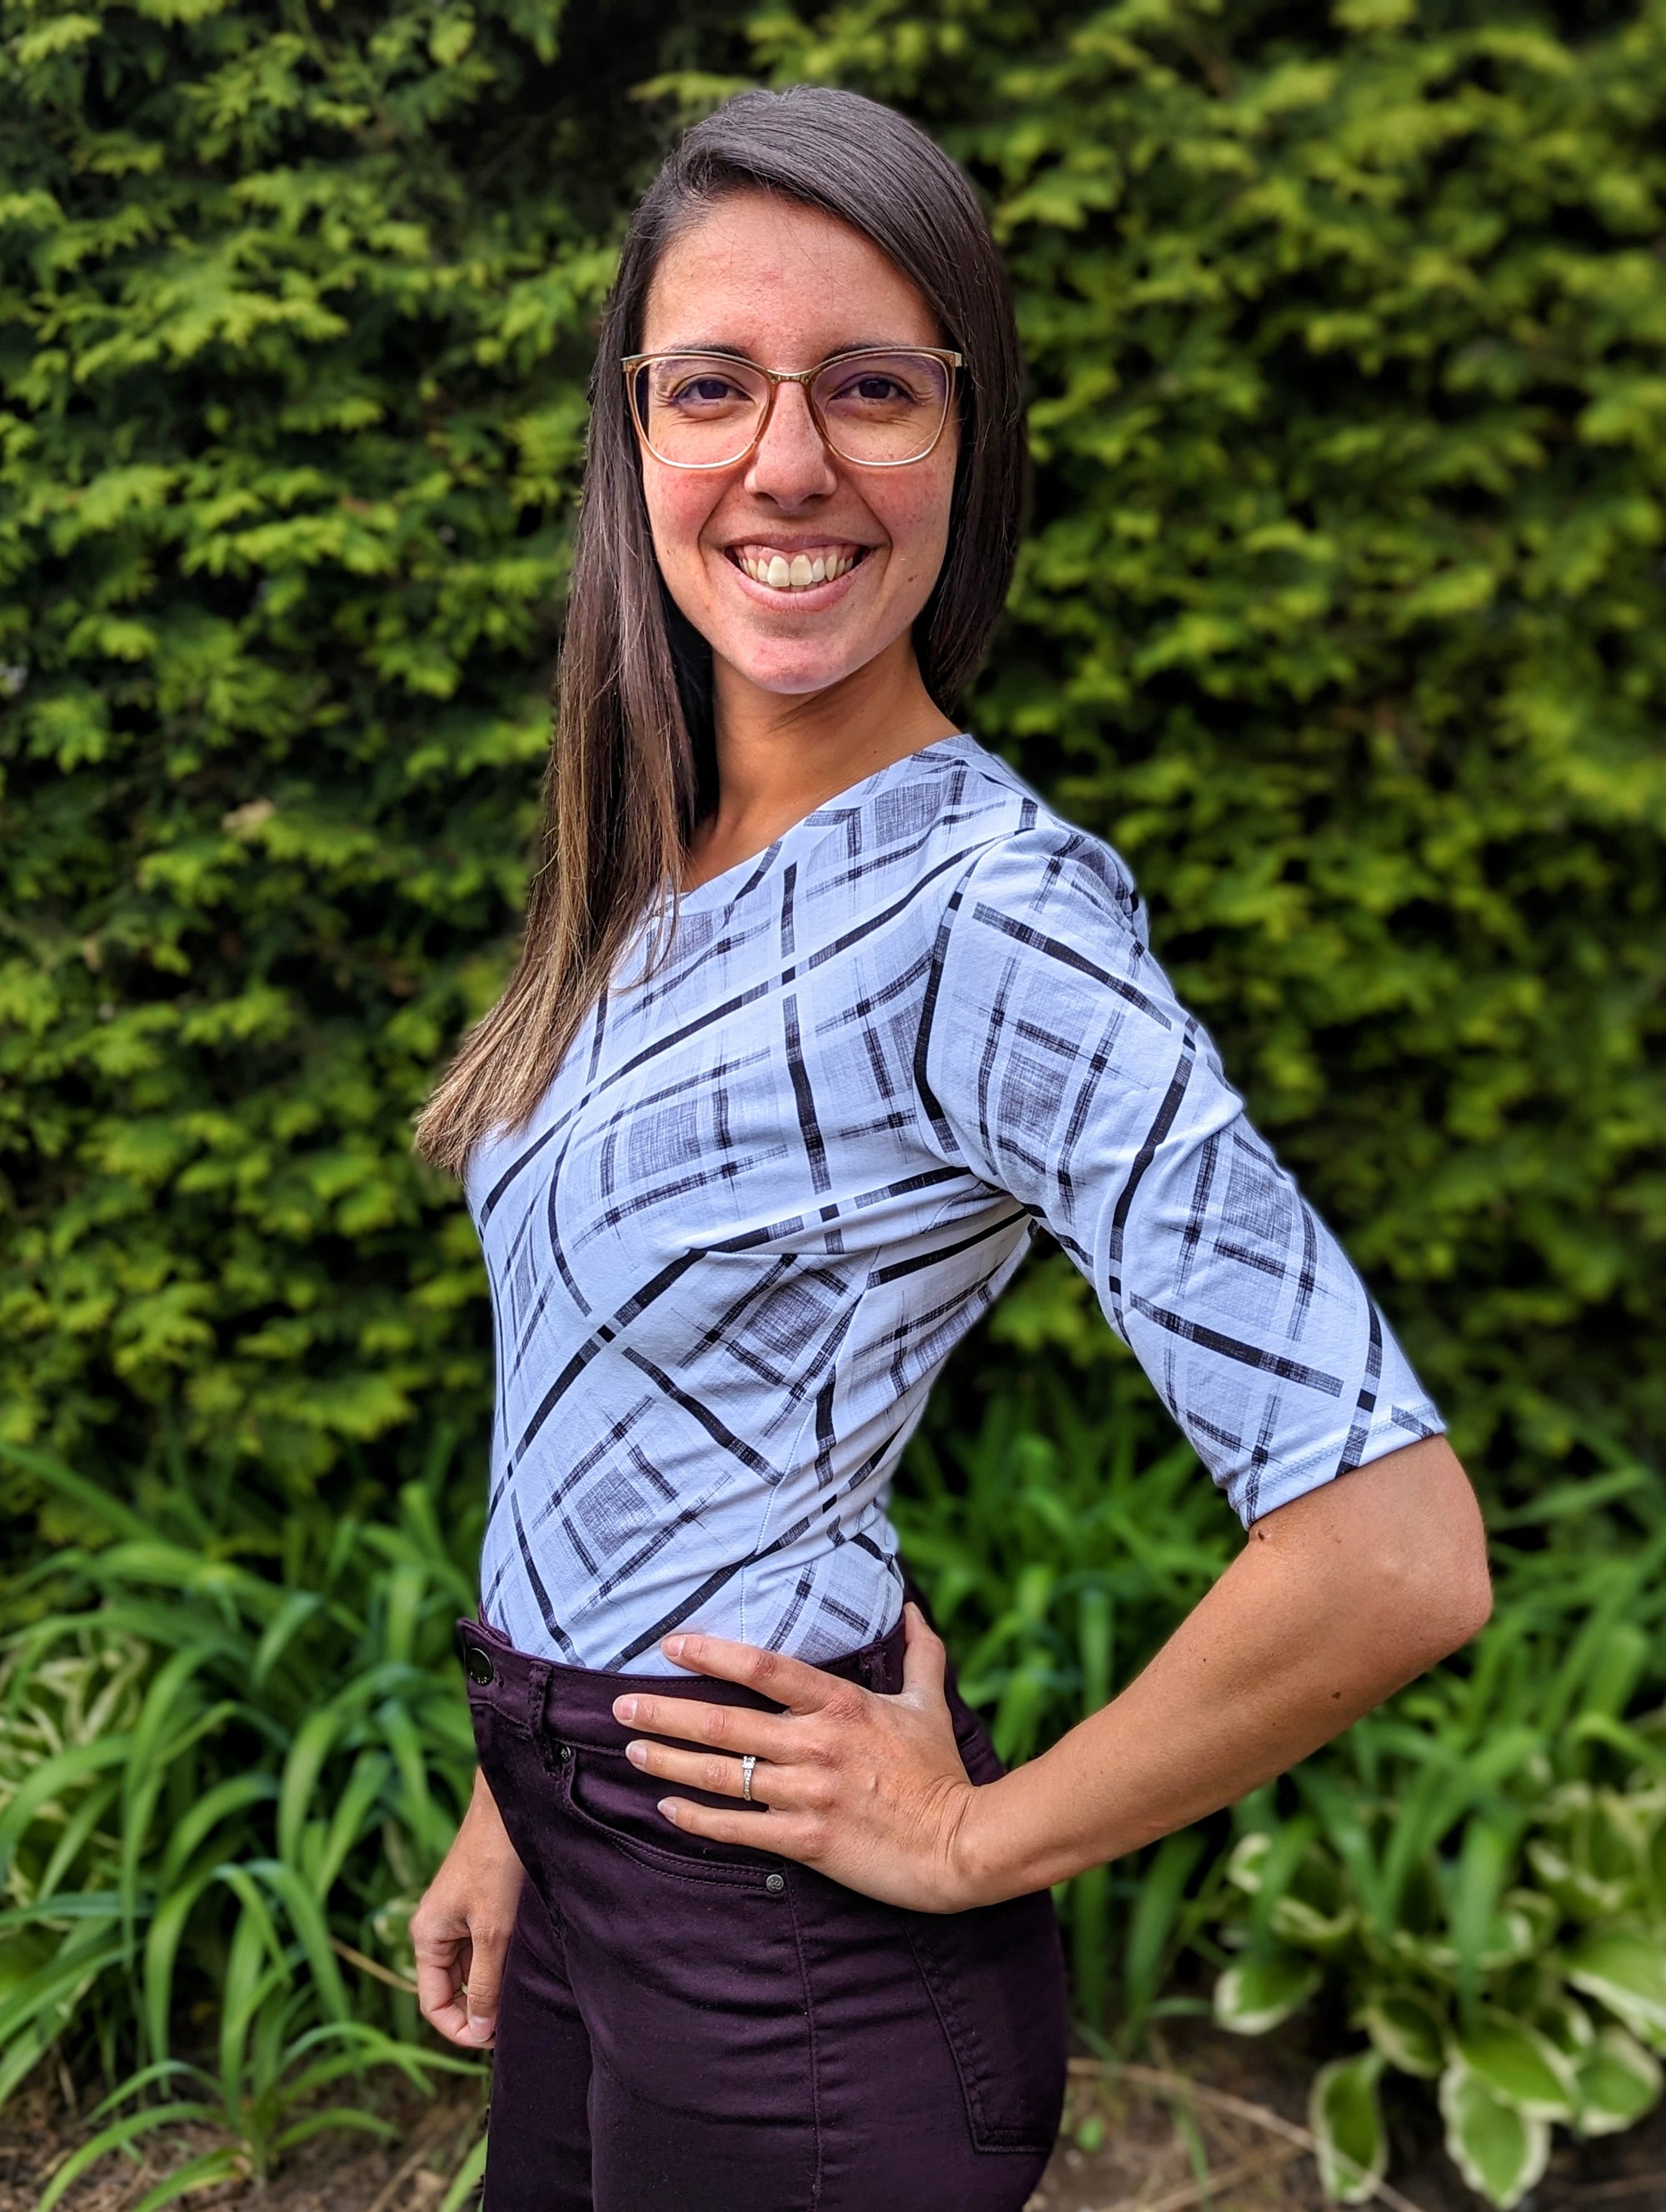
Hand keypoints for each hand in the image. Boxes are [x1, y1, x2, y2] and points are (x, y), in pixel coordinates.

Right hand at [410, 1770, 525, 2047]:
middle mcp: (435, 1929)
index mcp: (427, 1936)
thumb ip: (485, 1984)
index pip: (434, 2004)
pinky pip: (480, 1948)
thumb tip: (479, 2032)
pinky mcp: (476, 1905)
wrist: (512, 1805)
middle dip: (478, 2010)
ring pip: (468, 1969)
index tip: (494, 2039)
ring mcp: (455, 1916)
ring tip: (523, 1994)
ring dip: (490, 1986)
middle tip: (514, 2021)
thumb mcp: (493, 1931)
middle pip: (450, 1990)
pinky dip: (498, 1962)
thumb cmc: (498, 1862)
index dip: (461, 2029)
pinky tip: (523, 1966)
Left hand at [611, 1602, 986, 1912]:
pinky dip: (696, 1819)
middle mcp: (816, 1744)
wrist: (963, 1846)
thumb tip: (912, 1606)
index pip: (763, 1667)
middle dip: (666, 1711)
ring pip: (721, 1774)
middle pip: (724, 1721)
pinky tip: (666, 1809)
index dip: (712, 1652)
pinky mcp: (806, 1841)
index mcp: (841, 1704)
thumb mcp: (929, 1705)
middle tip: (620, 1703)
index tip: (669, 1644)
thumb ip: (919, 1654)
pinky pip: (737, 1828)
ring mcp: (808, 1794)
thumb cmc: (942, 1774)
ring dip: (669, 1761)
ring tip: (632, 1750)